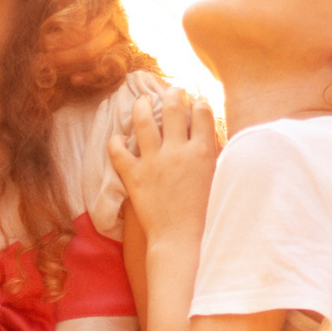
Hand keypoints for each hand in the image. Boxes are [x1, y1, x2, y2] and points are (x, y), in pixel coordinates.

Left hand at [109, 86, 218, 240]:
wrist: (179, 239)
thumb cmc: (202, 213)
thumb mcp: (215, 179)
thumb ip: (210, 155)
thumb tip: (206, 136)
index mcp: (202, 151)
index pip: (201, 112)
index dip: (198, 103)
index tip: (195, 102)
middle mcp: (177, 151)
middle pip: (173, 108)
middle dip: (172, 94)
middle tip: (172, 91)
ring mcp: (153, 161)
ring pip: (143, 120)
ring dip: (142, 106)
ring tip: (142, 101)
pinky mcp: (134, 176)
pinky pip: (118, 151)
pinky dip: (116, 143)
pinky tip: (118, 139)